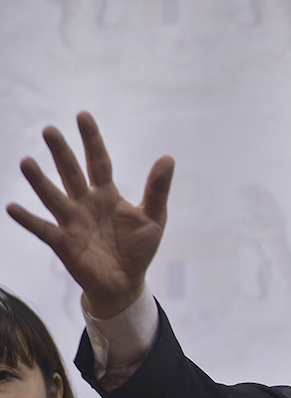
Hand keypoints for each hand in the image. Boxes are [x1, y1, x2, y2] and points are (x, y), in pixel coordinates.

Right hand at [6, 112, 173, 317]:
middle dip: (61, 152)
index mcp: (108, 194)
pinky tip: (13, 206)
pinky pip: (43, 228)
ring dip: (40, 181)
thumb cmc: (139, 248)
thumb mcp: (154, 217)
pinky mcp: (64, 243)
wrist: (126, 282)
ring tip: (26, 161)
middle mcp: (86, 203)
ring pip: (54, 196)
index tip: (82, 115)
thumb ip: (158, 189)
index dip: (91, 140)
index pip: (98, 161)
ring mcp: (72, 222)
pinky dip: (28, 219)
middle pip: (71, 173)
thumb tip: (168, 158)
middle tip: (49, 129)